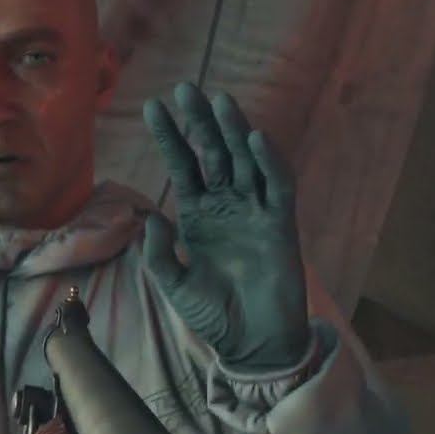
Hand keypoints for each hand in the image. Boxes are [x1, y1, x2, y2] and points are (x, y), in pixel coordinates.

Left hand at [141, 82, 309, 368]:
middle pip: (213, 154)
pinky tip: (255, 139)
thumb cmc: (213, 315)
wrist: (252, 344)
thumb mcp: (174, 285)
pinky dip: (269, 162)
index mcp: (198, 215)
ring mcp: (255, 212)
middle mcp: (226, 206)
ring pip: (245, 162)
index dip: (170, 137)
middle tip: (185, 89)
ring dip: (234, 132)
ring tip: (220, 101)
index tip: (153, 106)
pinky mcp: (281, 225)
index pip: (183, 166)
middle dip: (200, 123)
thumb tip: (152, 218)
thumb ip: (160, 255)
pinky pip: (277, 187)